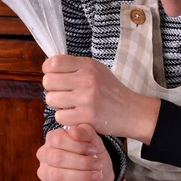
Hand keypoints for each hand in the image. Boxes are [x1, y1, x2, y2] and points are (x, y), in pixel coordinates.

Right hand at [36, 124, 114, 180]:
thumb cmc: (93, 153)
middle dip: (82, 163)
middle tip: (98, 166)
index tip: (94, 151)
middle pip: (58, 158)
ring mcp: (45, 173)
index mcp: (53, 138)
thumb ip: (85, 131)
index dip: (78, 146)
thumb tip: (73, 131)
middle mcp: (45, 155)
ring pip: (57, 175)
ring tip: (97, 176)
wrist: (100, 173)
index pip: (58, 139)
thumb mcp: (93, 139)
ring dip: (80, 176)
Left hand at [43, 55, 159, 143]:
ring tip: (70, 105)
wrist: (132, 111)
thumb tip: (49, 68)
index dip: (49, 71)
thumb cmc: (111, 91)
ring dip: (58, 105)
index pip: (53, 63)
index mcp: (88, 65)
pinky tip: (76, 115)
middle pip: (48, 82)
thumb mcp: (97, 71)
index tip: (56, 77)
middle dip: (52, 89)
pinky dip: (65, 118)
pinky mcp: (87, 116)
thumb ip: (76, 67)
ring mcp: (86, 98)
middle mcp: (86, 79)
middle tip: (64, 94)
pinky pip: (59, 116)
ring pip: (51, 100)